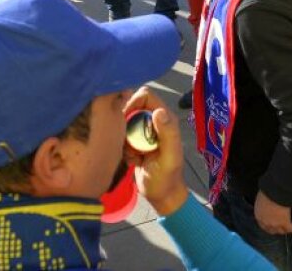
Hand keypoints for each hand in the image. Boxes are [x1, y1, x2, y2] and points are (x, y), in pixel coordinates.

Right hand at [126, 87, 188, 215]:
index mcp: (166, 120)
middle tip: (128, 142)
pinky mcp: (136, 142)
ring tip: (132, 155)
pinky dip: (124, 147)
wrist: (161, 196)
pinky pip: (122, 136)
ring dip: (124, 138)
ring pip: (125, 122)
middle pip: (132, 107)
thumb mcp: (169, 158)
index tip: (126, 119)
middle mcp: (155, 122)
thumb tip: (158, 111)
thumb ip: (168, 134)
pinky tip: (132, 160)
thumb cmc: (166, 178)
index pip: (146, 96)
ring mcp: (145, 132)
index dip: (133, 102)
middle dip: (126, 123)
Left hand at [254, 191, 291, 234]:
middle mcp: (266, 222)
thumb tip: (266, 204)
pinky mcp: (284, 223)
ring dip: (284, 230)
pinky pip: (290, 228)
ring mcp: (275, 224)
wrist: (274, 192)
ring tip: (288, 229)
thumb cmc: (266, 192)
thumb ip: (262, 205)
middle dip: (275, 230)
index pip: (262, 224)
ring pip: (281, 231)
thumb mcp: (261, 199)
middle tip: (279, 227)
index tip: (270, 224)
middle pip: (271, 230)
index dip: (267, 225)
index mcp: (258, 215)